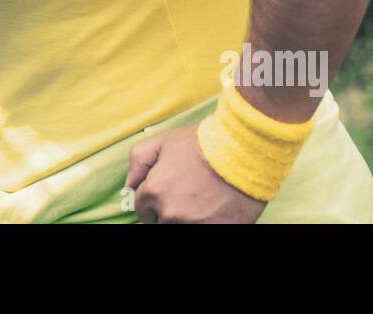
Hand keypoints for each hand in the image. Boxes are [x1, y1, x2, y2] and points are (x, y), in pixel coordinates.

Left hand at [124, 124, 267, 223]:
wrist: (243, 151)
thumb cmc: (204, 144)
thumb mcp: (164, 141)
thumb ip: (138, 161)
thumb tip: (129, 185)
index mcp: (154, 192)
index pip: (142, 211)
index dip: (153, 201)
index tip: (167, 193)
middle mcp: (170, 214)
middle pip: (160, 223)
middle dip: (168, 212)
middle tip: (186, 197)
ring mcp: (193, 226)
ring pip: (179, 227)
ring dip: (186, 219)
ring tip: (200, 203)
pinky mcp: (216, 231)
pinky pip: (203, 230)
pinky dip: (205, 222)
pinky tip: (213, 211)